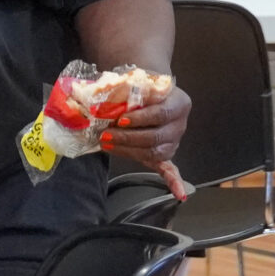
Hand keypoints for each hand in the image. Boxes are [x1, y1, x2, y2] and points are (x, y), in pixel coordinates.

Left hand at [101, 83, 193, 198]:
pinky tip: (179, 194)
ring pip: (155, 152)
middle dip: (128, 138)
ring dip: (129, 151)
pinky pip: (171, 169)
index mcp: (178, 103)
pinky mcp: (166, 151)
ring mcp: (174, 139)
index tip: (120, 120)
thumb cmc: (140, 86)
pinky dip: (174, 181)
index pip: (161, 114)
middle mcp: (180, 124)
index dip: (140, 118)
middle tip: (106, 134)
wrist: (150, 90)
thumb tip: (94, 100)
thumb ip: (121, 90)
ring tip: (107, 144)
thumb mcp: (134, 81)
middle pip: (156, 136)